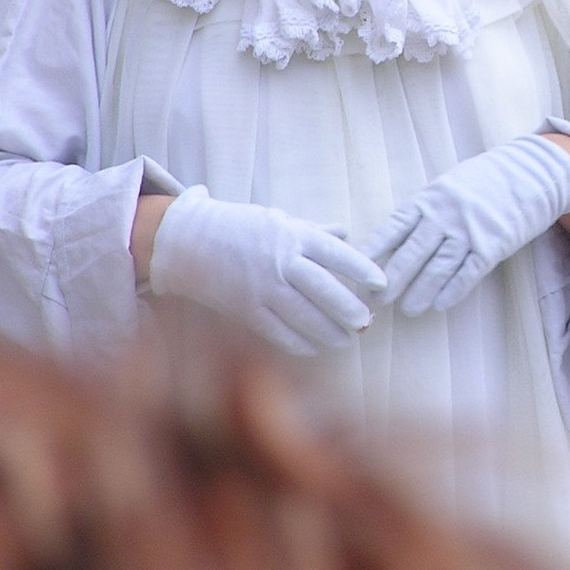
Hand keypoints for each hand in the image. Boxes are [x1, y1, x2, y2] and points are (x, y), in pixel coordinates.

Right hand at [149, 186, 385, 354]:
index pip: (337, 254)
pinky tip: (315, 348)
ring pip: (304, 315)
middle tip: (365, 321)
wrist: (188, 241)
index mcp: (293, 235)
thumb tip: (346, 233)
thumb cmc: (240, 227)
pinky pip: (278, 331)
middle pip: (325, 289)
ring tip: (346, 340)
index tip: (380, 285)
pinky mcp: (245, 309)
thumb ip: (314, 231)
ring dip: (329, 331)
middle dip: (349, 309)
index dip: (363, 270)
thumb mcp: (279, 221)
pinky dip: (300, 343)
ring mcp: (262, 287)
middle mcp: (280, 261)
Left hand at [361, 135, 569, 315]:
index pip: (394, 227)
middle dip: (393, 280)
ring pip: (437, 268)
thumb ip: (425, 210)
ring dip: (421, 292)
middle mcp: (445, 214)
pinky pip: (468, 273)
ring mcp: (469, 230)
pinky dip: (452, 291)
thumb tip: (396, 239)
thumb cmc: (485, 180)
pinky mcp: (493, 245)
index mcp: (430, 197)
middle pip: (412, 253)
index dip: (375, 250)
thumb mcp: (448, 185)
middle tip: (379, 301)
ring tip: (409, 309)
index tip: (358, 268)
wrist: (531, 172)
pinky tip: (440, 304)